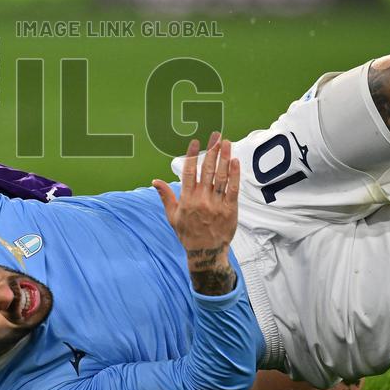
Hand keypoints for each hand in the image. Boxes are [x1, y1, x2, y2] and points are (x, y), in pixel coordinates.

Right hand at [153, 133, 239, 295]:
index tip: (196, 141)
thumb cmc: (188, 234)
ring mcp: (217, 204)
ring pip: (221, 176)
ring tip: (227, 142)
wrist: (206, 253)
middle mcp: (202, 199)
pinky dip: (234, 174)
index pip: (189, 172)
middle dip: (212, 150)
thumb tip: (155, 181)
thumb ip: (166, 196)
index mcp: (187, 199)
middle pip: (208, 170)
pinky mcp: (230, 209)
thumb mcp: (172, 216)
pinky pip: (233, 189)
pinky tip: (235, 161)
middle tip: (216, 135)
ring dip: (224, 157)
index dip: (192, 155)